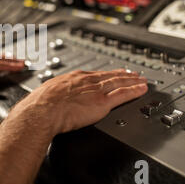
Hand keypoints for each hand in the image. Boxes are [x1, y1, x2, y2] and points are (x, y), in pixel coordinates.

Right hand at [14, 69, 147, 134]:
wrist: (43, 111)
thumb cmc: (42, 104)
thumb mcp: (49, 93)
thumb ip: (58, 95)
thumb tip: (54, 100)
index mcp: (74, 78)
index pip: (96, 74)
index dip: (107, 73)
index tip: (115, 73)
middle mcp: (87, 81)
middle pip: (110, 76)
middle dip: (124, 74)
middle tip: (134, 74)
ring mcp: (96, 90)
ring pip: (119, 82)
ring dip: (132, 81)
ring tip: (142, 80)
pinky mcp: (102, 102)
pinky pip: (123, 94)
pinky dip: (134, 91)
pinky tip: (142, 90)